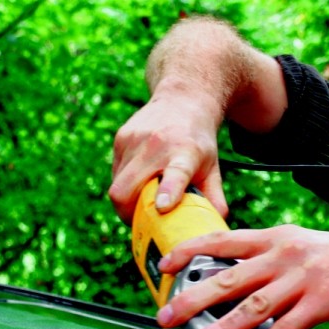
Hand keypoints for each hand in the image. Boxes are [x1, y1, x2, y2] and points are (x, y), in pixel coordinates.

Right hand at [108, 89, 227, 223]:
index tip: (162, 207)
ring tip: (143, 202)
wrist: (183, 100)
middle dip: (129, 215)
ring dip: (127, 201)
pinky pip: (115, 174)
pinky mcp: (120, 138)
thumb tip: (213, 228)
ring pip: (116, 186)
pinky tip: (139, 182)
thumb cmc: (198, 142)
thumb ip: (214, 198)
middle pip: (125, 191)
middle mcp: (156, 144)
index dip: (167, 191)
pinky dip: (124, 185)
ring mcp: (134, 140)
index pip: (175, 173)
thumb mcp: (213, 168)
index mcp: (185, 153)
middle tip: (143, 222)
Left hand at [155, 225, 328, 328]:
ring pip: (252, 305)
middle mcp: (287, 253)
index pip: (225, 240)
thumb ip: (275, 259)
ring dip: (220, 328)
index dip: (190, 251)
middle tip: (164, 315)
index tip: (163, 266)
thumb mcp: (309, 248)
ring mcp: (305, 278)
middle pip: (229, 276)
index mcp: (279, 237)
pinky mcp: (324, 303)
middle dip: (191, 297)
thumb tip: (240, 279)